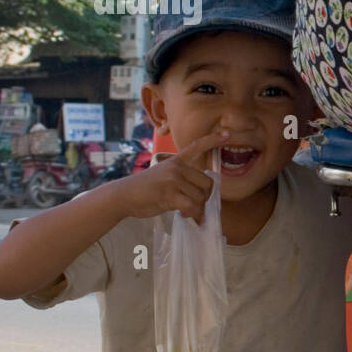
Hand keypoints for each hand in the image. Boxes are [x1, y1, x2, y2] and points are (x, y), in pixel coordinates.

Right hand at [114, 130, 228, 222]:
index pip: (196, 146)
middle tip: (195, 205)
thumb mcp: (163, 176)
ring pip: (200, 197)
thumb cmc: (145, 190)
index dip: (213, 140)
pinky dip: (193, 216)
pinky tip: (187, 217)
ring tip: (187, 211)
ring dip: (197, 209)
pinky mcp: (169, 194)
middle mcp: (176, 167)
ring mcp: (173, 180)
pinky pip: (192, 207)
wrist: (123, 196)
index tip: (228, 134)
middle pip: (207, 183)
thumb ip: (182, 179)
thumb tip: (203, 196)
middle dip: (205, 197)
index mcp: (176, 161)